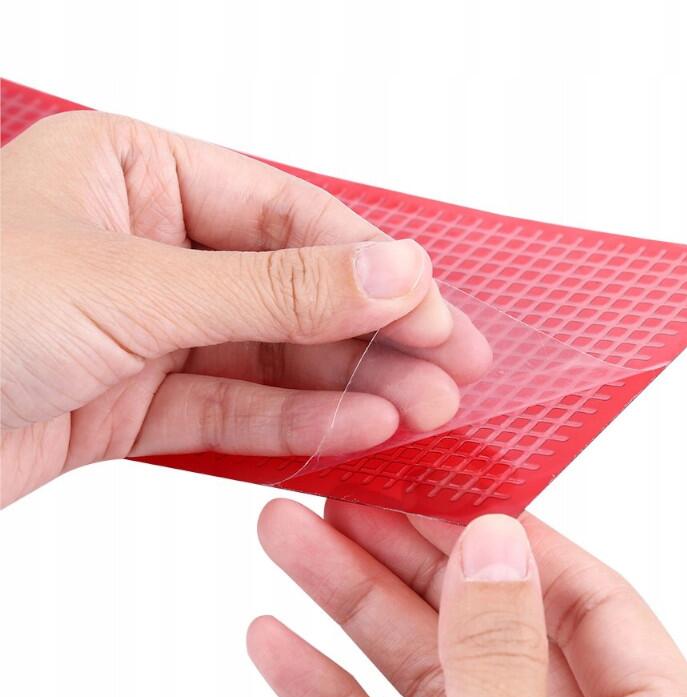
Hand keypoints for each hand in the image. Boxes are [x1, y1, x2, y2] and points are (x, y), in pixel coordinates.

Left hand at [1, 112, 489, 504]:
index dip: (370, 266)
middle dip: (375, 333)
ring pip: (270, 356)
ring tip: (423, 410)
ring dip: (348, 387)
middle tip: (452, 366)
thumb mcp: (134, 288)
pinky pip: (231, 409)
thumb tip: (392, 272)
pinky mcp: (134, 401)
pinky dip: (294, 425)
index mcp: (138, 173)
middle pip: (291, 289)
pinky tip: (356, 433)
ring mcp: (145, 329)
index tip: (434, 306)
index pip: (287, 216)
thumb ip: (273, 288)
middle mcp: (148, 246)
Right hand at [247, 500, 686, 696]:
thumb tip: (495, 539)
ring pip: (425, 679)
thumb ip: (505, 658)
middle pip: (487, 626)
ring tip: (286, 544)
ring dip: (349, 610)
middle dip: (403, 558)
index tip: (436, 485)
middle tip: (337, 499)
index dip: (509, 534)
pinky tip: (277, 646)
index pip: (586, 599)